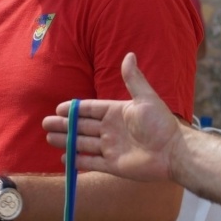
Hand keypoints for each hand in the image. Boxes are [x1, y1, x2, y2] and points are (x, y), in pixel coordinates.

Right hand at [43, 52, 184, 182]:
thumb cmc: (161, 124)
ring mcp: (111, 148)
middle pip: (81, 127)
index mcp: (116, 113)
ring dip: (66, 141)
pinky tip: (64, 158)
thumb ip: (133, 79)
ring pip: (82, 143)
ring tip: (49, 138)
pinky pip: (91, 162)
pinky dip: (77, 161)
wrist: (175, 152)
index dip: (73, 109)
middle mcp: (111, 130)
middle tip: (45, 124)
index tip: (57, 109)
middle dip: (63, 125)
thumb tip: (129, 54)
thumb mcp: (145, 98)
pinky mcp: (113, 166)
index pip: (89, 109)